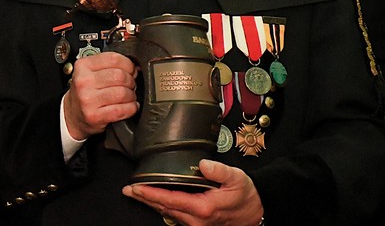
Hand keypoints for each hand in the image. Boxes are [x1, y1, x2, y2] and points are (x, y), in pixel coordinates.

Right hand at [62, 51, 137, 139]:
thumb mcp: (91, 71)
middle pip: (121, 76)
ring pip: (123, 93)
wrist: (72, 113)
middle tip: (130, 85)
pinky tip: (129, 107)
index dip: (128, 64)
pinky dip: (131, 108)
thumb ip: (109, 65)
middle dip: (131, 81)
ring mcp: (88, 99)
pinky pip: (122, 110)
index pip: (114, 59)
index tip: (131, 70)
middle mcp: (83, 81)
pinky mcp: (95, 115)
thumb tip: (135, 67)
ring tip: (128, 97)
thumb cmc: (86, 91)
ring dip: (132, 96)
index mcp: (83, 66)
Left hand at [122, 159, 263, 225]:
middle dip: (144, 199)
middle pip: (164, 208)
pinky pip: (175, 215)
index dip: (150, 194)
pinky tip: (155, 199)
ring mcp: (196, 224)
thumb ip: (219, 171)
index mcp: (203, 207)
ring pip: (168, 213)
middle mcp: (196, 219)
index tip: (135, 188)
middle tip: (127, 190)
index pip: (170, 200)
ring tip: (136, 193)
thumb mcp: (236, 178)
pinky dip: (163, 206)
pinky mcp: (198, 223)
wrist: (257, 211)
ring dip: (151, 203)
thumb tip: (203, 164)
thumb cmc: (246, 195)